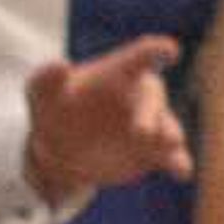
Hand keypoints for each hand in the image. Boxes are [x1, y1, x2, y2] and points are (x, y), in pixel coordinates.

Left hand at [25, 36, 189, 203]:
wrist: (61, 149)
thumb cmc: (56, 107)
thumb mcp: (41, 91)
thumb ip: (47, 77)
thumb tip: (59, 64)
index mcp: (122, 72)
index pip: (141, 56)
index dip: (156, 52)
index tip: (170, 51)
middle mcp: (142, 96)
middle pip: (153, 99)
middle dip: (150, 113)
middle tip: (141, 132)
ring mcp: (152, 125)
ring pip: (169, 128)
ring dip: (170, 136)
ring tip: (171, 145)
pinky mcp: (155, 153)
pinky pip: (172, 157)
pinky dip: (178, 163)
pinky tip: (182, 172)